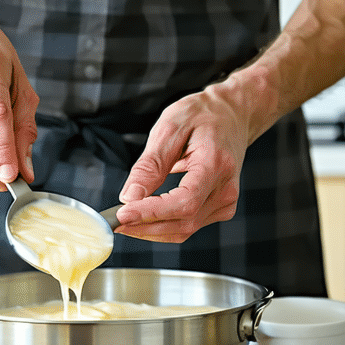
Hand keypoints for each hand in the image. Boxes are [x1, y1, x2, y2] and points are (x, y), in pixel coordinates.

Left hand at [114, 85, 255, 242]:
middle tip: (113, 220)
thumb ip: (150, 165)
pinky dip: (163, 226)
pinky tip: (145, 216)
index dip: (151, 213)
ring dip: (150, 230)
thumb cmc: (201, 115)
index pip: (184, 202)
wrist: (231, 114)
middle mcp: (225, 189)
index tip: (122, 215)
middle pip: (183, 222)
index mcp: (216, 164)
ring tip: (124, 219)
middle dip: (143, 226)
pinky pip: (188, 226)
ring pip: (184, 230)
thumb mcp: (170, 128)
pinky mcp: (220, 208)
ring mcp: (226, 202)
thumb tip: (129, 197)